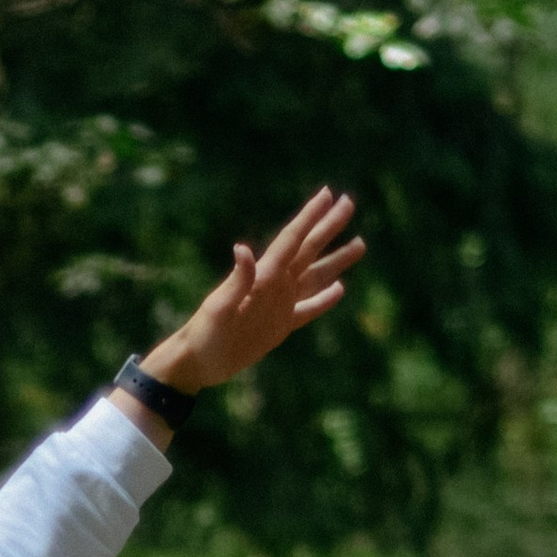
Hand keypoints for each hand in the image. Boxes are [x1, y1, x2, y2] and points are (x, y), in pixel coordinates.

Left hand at [149, 189, 367, 396]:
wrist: (198, 362)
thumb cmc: (204, 334)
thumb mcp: (219, 308)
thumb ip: (237, 280)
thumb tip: (243, 248)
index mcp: (264, 276)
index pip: (292, 239)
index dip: (310, 216)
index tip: (328, 194)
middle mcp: (275, 284)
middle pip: (308, 249)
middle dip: (328, 226)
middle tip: (349, 202)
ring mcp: (280, 304)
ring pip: (315, 275)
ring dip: (336, 259)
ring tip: (359, 243)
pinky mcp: (280, 326)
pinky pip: (308, 309)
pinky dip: (324, 299)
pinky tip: (339, 289)